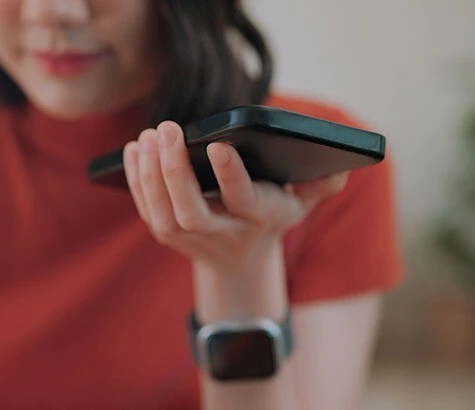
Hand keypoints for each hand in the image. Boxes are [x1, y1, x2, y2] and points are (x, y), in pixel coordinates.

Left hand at [123, 121, 348, 272]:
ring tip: (148, 135)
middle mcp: (221, 232)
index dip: (231, 175)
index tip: (218, 144)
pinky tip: (135, 150)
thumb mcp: (302, 201)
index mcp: (258, 217)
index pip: (243, 199)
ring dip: (150, 174)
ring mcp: (190, 238)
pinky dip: (136, 180)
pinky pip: (146, 210)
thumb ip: (320, 183)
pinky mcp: (167, 235)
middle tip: (166, 128)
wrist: (241, 259)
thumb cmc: (271, 215)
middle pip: (190, 212)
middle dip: (174, 171)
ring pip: (162, 214)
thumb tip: (340, 165)